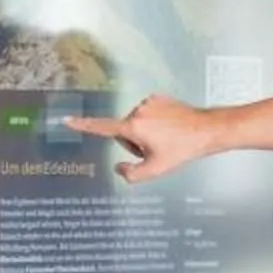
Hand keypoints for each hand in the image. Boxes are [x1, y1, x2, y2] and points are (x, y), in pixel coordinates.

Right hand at [66, 94, 222, 183]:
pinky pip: (148, 113)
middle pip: (124, 131)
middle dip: (135, 142)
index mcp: (134, 126)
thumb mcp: (155, 170)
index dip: (83, 125)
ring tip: (167, 139)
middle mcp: (138, 110)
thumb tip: (118, 168)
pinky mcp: (159, 97)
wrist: (206, 130)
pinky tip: (170, 129)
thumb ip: (131, 174)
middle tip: (156, 149)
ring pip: (137, 122)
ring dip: (146, 133)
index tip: (67, 120)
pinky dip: (155, 122)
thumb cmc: (182, 150)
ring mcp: (149, 102)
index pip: (103, 127)